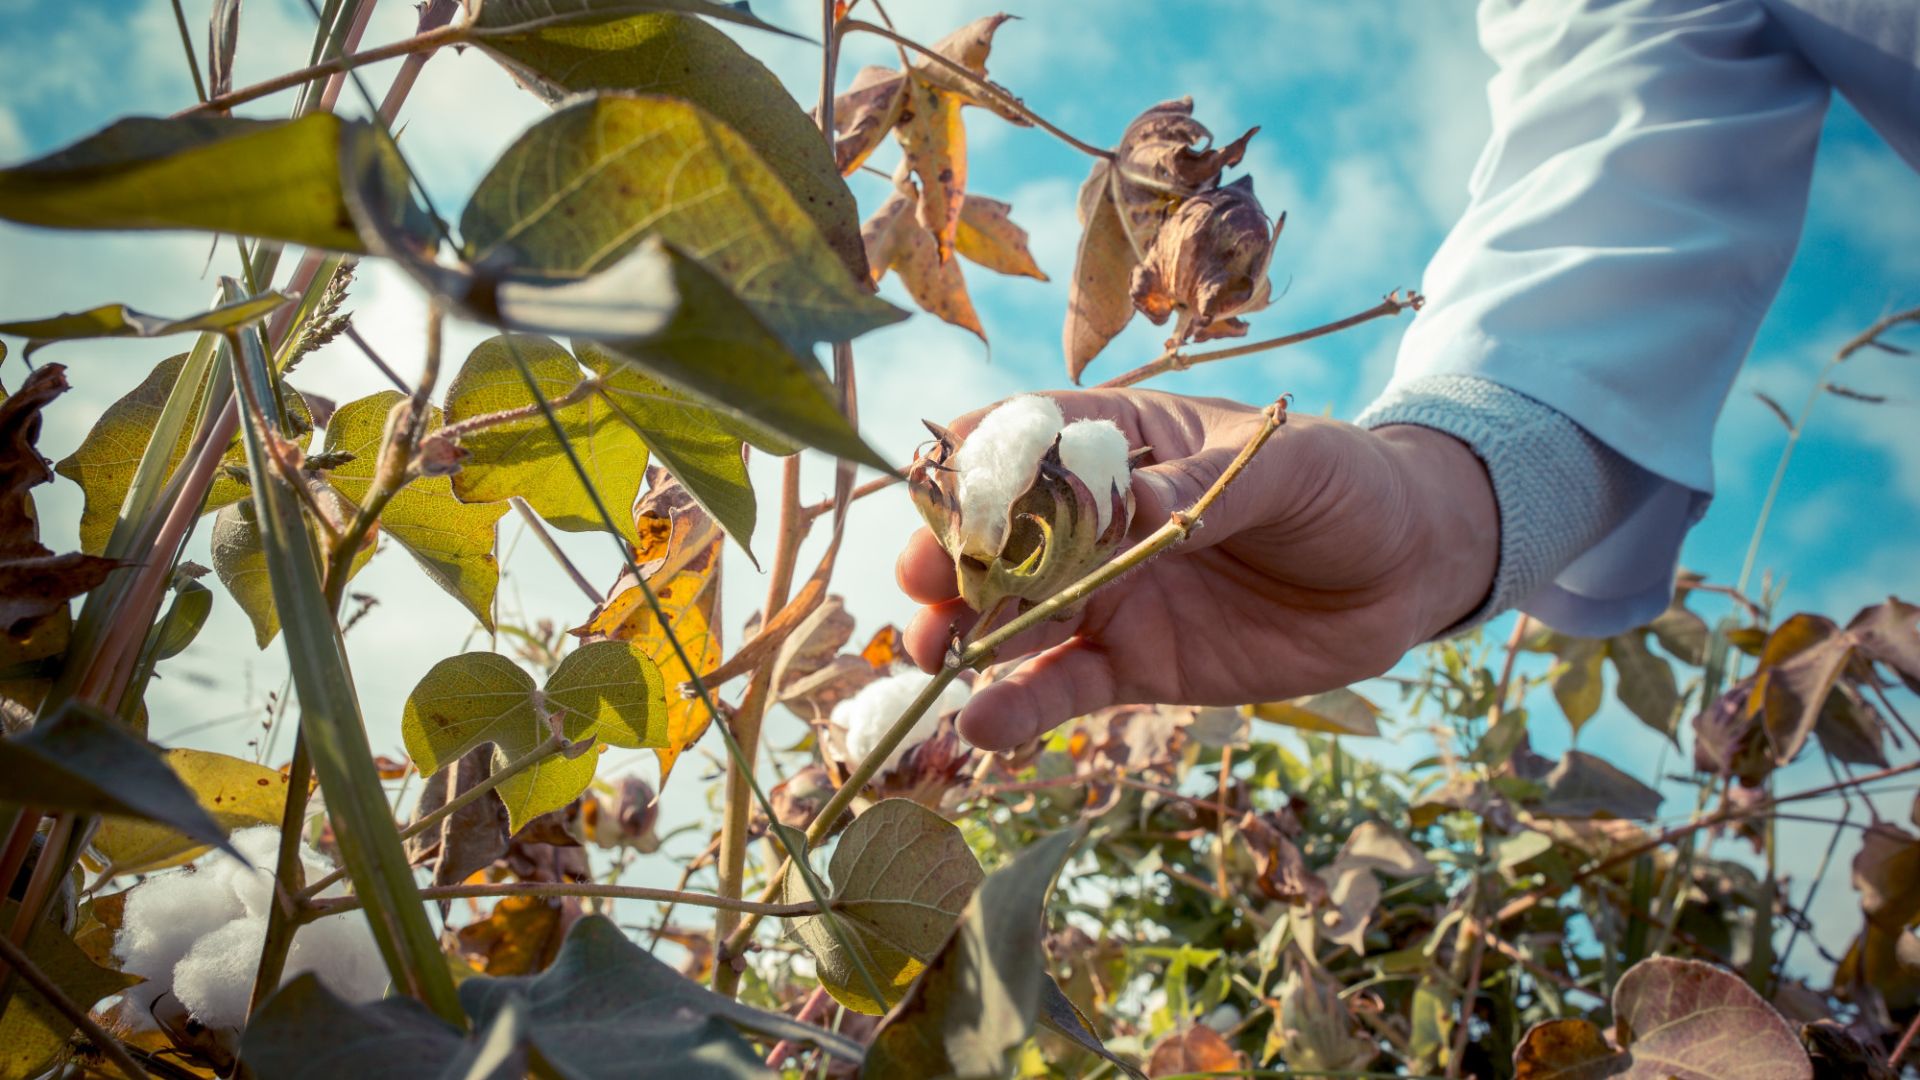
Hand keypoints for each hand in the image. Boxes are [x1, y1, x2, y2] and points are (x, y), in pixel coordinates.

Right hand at [895, 389, 1498, 750]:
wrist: (1402, 571)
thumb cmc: (1341, 484)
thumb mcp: (1284, 467)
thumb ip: (1201, 489)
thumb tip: (1132, 504)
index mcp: (1120, 443)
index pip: (1026, 442)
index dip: (977, 465)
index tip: (938, 492)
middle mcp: (1092, 521)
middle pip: (999, 538)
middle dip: (952, 559)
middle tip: (924, 587)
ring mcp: (1105, 595)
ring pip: (1012, 619)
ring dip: (964, 638)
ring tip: (935, 662)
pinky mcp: (1130, 665)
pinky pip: (1061, 689)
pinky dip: (1018, 709)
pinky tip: (982, 728)